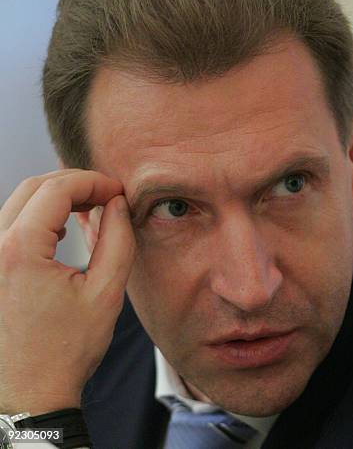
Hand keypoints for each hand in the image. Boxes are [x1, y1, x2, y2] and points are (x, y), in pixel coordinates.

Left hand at [0, 169, 134, 413]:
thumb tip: (117, 203)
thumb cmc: (67, 348)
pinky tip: (62, 230)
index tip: (118, 191)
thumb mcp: (106, 292)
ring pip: (19, 202)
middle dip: (75, 183)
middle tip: (107, 196)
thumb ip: (118, 238)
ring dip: (56, 197)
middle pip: (35, 188)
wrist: (28, 392)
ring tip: (90, 208)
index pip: (57, 189)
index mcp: (19, 251)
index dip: (93, 181)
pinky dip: (39, 216)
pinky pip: (10, 224)